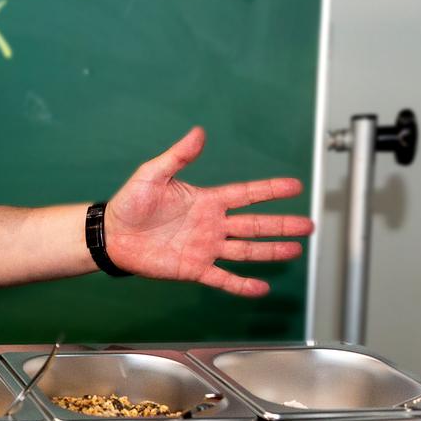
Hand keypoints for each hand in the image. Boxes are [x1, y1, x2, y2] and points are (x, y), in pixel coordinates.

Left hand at [104, 127, 313, 297]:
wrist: (111, 235)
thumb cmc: (129, 203)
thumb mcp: (152, 175)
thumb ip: (178, 156)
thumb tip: (198, 133)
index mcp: (206, 200)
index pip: (246, 194)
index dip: (270, 191)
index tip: (295, 186)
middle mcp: (211, 224)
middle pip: (254, 224)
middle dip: (282, 225)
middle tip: (309, 225)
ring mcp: (205, 247)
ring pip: (246, 250)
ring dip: (270, 251)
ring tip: (295, 250)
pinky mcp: (193, 268)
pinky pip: (222, 278)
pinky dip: (241, 285)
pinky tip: (261, 288)